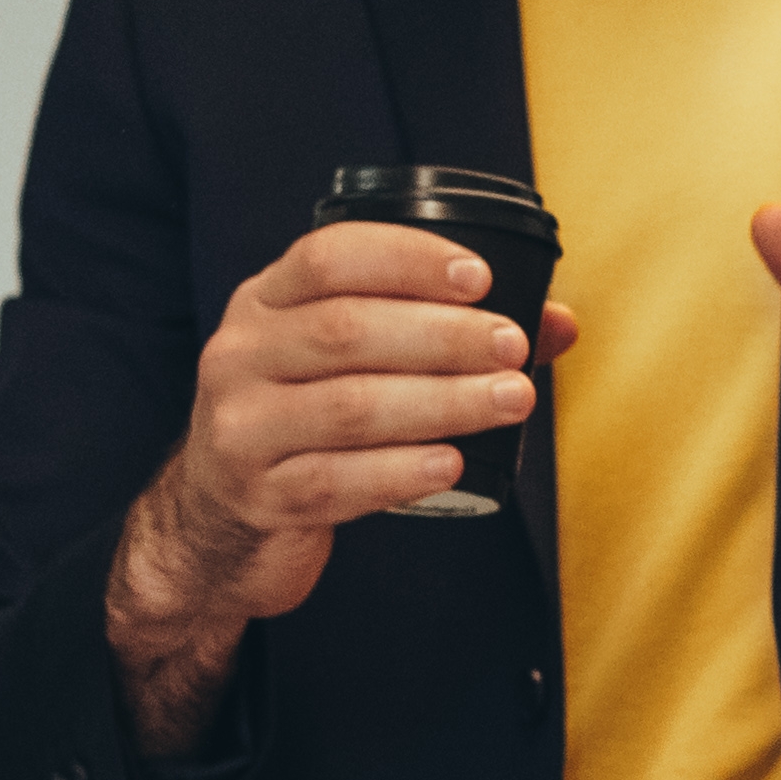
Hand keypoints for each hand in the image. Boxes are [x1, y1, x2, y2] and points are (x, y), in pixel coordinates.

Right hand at [102, 223, 565, 749]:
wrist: (223, 522)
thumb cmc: (308, 421)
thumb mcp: (347, 363)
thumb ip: (439, 331)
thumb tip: (557, 321)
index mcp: (264, 302)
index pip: (328, 257)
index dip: (407, 259)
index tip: (480, 277)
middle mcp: (240, 355)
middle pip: (346, 332)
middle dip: (442, 336)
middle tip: (513, 346)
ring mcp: (240, 428)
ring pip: (348, 408)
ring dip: (442, 401)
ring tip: (510, 400)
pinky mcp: (257, 497)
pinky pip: (335, 483)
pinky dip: (401, 472)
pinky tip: (452, 463)